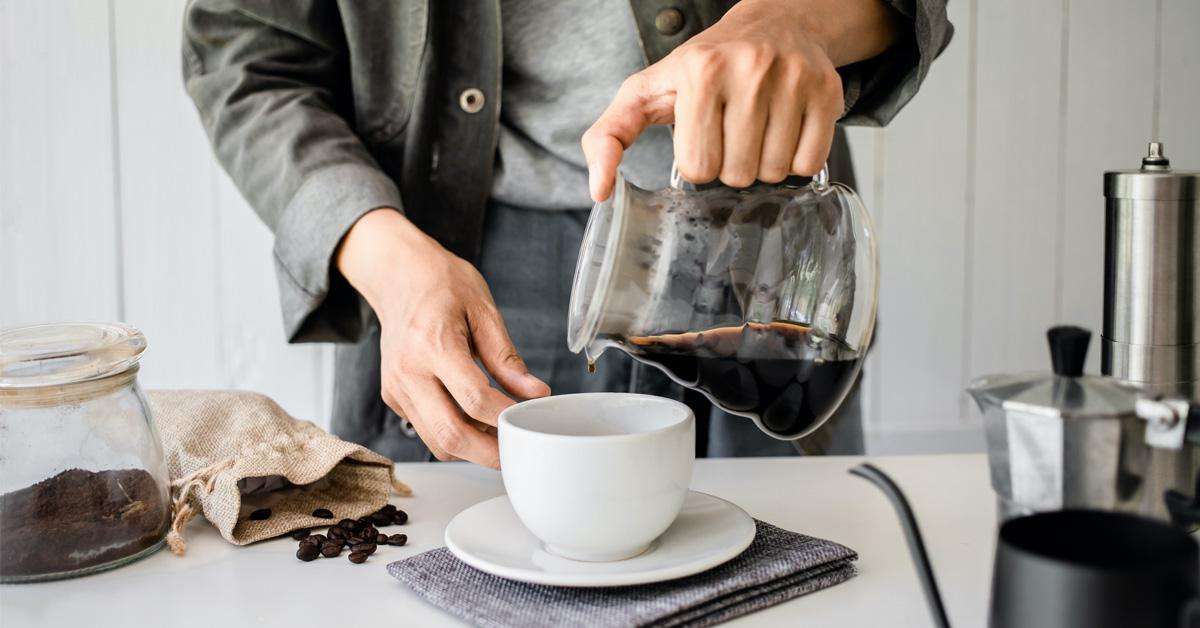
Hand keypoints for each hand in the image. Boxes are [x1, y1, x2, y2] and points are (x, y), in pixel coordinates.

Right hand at [336, 209, 550, 467]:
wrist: (397, 276)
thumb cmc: (441, 285)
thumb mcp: (483, 309)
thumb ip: (506, 357)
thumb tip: (535, 392)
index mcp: (433, 343)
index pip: (474, 398)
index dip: (506, 417)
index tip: (530, 419)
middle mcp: (408, 371)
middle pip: (449, 433)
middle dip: (488, 452)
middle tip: (518, 450)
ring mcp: (396, 388)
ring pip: (435, 442)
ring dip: (472, 449)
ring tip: (500, 436)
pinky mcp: (393, 397)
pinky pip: (425, 430)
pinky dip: (454, 435)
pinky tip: (476, 422)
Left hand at [582, 0, 899, 200]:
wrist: (773, 24)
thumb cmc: (704, 67)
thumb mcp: (646, 93)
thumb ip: (609, 137)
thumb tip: (599, 191)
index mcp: (700, 71)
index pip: (698, 166)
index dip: (699, 161)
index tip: (702, 136)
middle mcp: (749, 69)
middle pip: (738, 174)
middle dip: (731, 165)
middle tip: (731, 134)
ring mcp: (793, 78)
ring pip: (775, 172)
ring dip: (763, 165)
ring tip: (757, 131)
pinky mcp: (827, 91)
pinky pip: (809, 163)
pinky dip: (797, 160)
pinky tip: (785, 131)